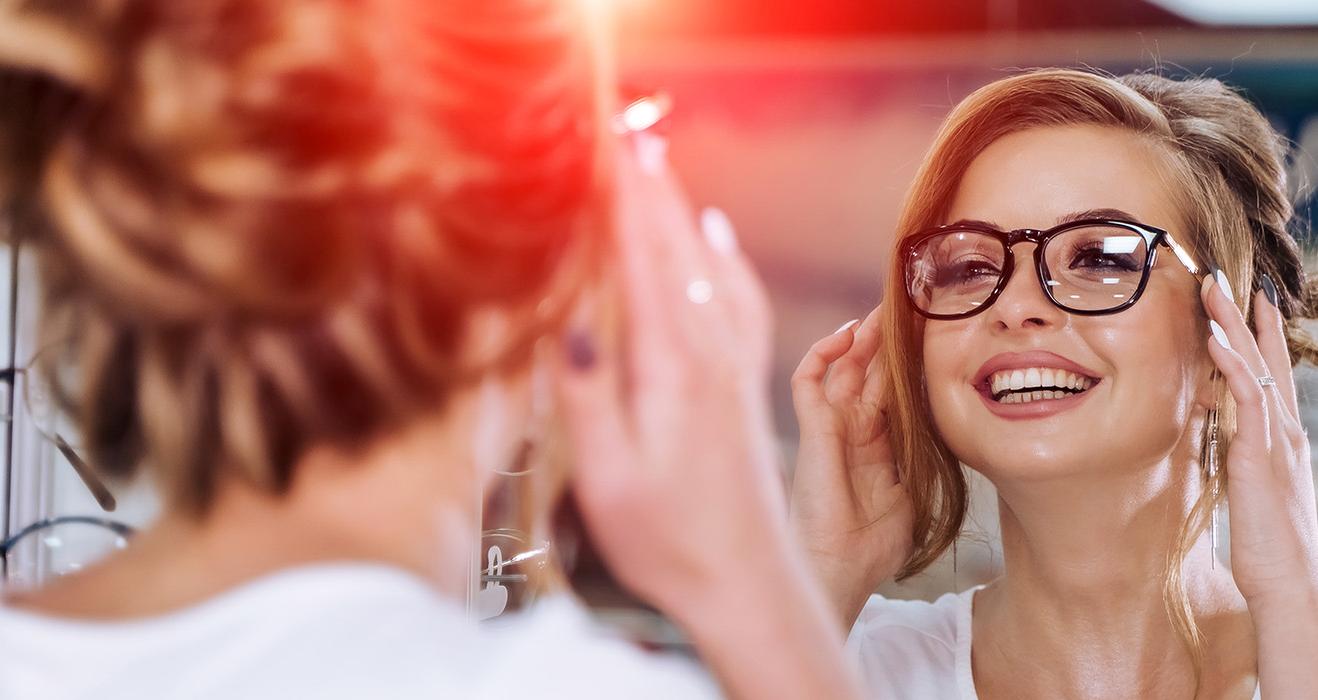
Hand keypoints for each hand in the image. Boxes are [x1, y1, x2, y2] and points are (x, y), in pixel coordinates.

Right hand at [553, 131, 781, 611]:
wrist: (748, 585)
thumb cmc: (671, 542)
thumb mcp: (610, 478)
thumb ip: (590, 398)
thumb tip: (569, 322)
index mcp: (673, 369)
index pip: (644, 261)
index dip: (624, 198)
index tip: (606, 147)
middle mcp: (711, 357)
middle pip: (677, 250)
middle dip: (649, 188)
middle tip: (624, 132)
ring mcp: (733, 370)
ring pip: (706, 268)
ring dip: (680, 213)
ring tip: (657, 166)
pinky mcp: (743, 388)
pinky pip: (736, 301)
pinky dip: (721, 258)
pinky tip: (715, 240)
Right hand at [791, 308, 913, 629]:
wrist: (841, 570)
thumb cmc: (875, 546)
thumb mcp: (915, 493)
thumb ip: (924, 459)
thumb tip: (953, 431)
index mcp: (876, 444)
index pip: (891, 389)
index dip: (906, 362)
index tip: (929, 333)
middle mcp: (851, 429)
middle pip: (868, 370)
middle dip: (886, 338)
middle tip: (907, 304)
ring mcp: (830, 427)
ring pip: (841, 366)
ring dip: (860, 336)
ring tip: (882, 308)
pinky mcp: (812, 429)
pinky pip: (808, 379)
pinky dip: (823, 353)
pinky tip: (847, 334)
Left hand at [1202, 274, 1317, 699]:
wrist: (1289, 586)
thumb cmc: (1269, 551)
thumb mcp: (1253, 496)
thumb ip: (1244, 465)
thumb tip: (1224, 445)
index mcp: (1283, 443)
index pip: (1272, 377)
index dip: (1260, 338)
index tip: (1249, 301)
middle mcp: (1286, 433)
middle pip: (1267, 360)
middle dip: (1246, 316)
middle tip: (1227, 274)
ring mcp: (1277, 441)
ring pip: (1257, 367)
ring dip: (1234, 323)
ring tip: (1213, 285)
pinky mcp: (1261, 454)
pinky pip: (1248, 396)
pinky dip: (1233, 362)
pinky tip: (1215, 336)